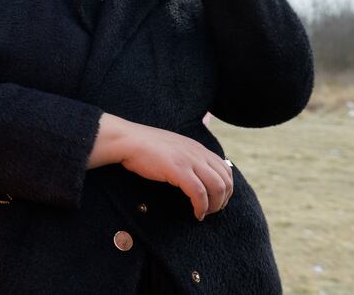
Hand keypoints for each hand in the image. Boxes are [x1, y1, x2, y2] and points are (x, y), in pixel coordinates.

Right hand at [88, 113, 232, 220]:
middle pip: (225, 180)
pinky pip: (199, 193)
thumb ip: (185, 157)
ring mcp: (189, 161)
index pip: (225, 169)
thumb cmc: (143, 146)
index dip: (226, 189)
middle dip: (223, 200)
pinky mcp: (178, 170)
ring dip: (214, 206)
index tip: (216, 201)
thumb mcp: (172, 147)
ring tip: (203, 214)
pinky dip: (201, 207)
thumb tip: (192, 173)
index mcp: (197, 148)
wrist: (127, 140)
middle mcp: (197, 153)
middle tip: (211, 211)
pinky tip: (196, 214)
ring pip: (217, 188)